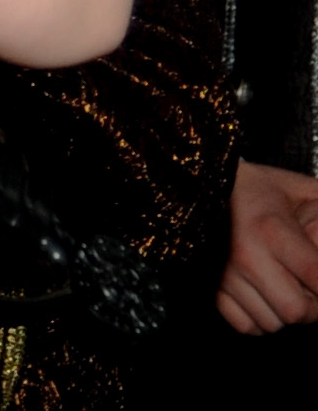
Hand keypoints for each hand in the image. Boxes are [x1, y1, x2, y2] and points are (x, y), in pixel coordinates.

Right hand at [217, 159, 317, 332]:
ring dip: (284, 313)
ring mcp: (225, 274)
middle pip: (296, 311)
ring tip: (284, 290)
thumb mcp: (301, 190)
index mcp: (272, 229)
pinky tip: (262, 297)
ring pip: (271, 323)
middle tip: (310, 291)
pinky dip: (259, 319)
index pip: (317, 277)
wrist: (201, 183)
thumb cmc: (259, 189)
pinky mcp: (210, 286)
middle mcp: (247, 256)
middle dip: (313, 308)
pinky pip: (244, 325)